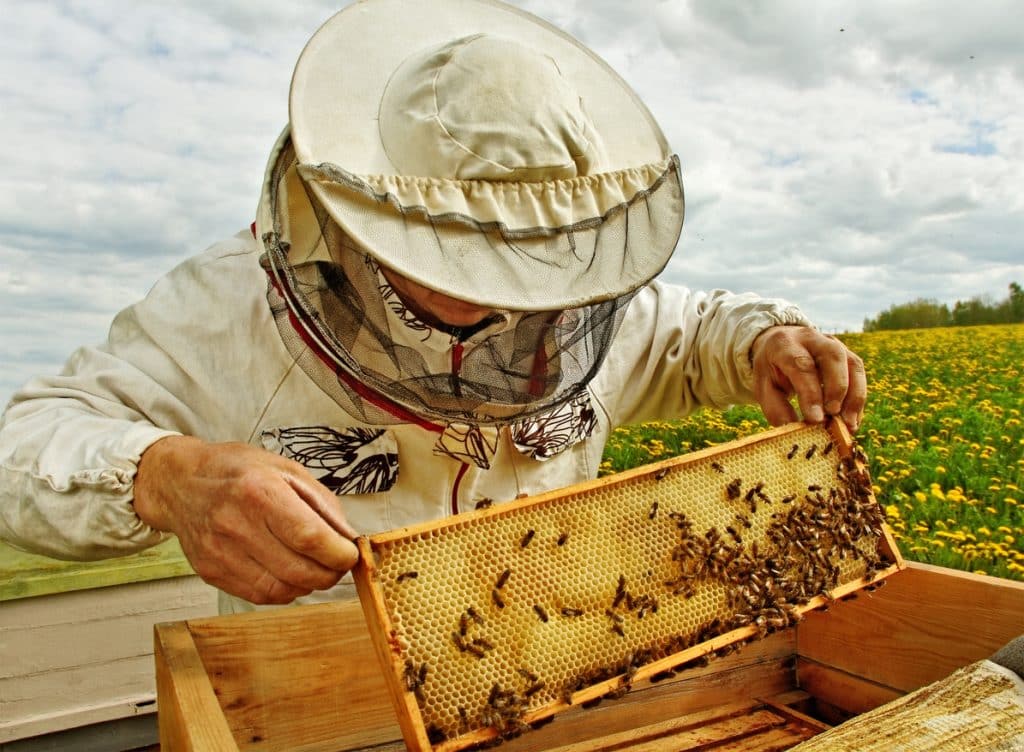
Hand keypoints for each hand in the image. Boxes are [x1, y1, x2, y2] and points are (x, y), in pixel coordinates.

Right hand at [134, 436, 358, 603]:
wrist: (181, 483)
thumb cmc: (237, 471)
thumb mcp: (287, 470)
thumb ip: (323, 505)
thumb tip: (349, 539)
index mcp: (259, 491)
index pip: (309, 537)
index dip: (339, 554)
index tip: (351, 554)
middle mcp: (236, 524)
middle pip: (298, 570)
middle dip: (330, 574)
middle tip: (338, 564)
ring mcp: (220, 552)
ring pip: (281, 590)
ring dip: (308, 585)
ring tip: (314, 567)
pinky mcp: (211, 572)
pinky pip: (260, 595)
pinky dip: (284, 590)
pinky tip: (289, 572)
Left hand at [749, 325, 865, 431]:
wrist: (781, 346)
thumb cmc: (772, 370)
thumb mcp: (764, 386)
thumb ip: (777, 408)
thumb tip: (796, 431)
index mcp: (785, 344)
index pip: (801, 365)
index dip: (811, 393)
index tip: (816, 419)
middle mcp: (812, 338)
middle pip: (833, 356)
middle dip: (836, 389)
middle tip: (833, 416)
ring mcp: (833, 343)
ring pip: (852, 364)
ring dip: (854, 396)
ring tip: (848, 424)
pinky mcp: (847, 354)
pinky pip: (859, 374)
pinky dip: (858, 399)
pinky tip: (852, 420)